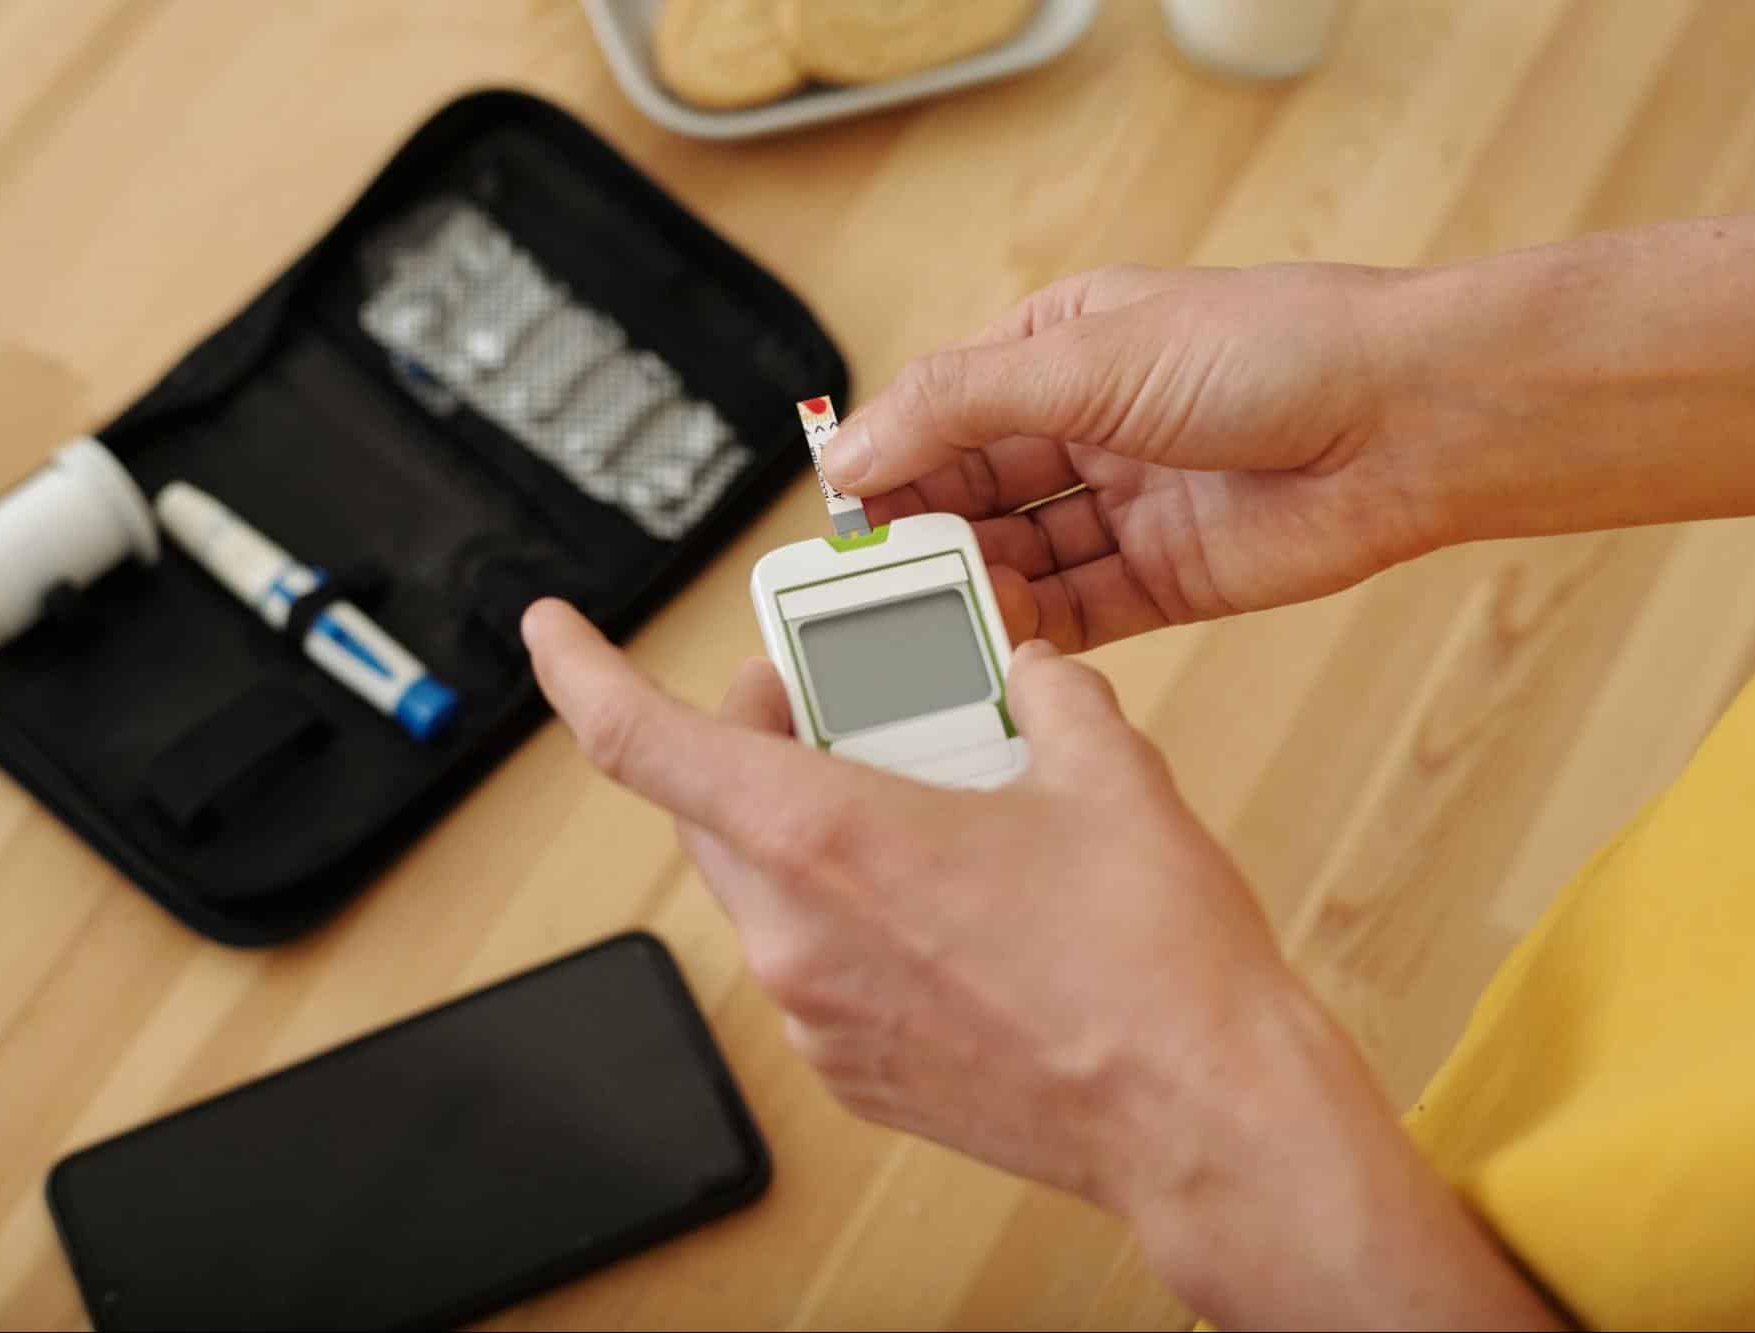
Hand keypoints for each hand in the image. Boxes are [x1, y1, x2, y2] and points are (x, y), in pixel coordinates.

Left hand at [521, 599, 1562, 1328]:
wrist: (1203, 1118)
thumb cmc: (1153, 965)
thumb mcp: (1107, 774)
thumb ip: (1048, 692)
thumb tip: (1033, 669)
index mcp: (830, 842)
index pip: (641, 744)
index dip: (578, 674)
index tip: (552, 633)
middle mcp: (798, 937)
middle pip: (708, 805)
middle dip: (752, 736)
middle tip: (831, 696)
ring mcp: (818, 1017)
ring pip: (762, 884)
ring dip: (807, 822)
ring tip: (916, 792)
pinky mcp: (855, 1073)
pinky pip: (810, 962)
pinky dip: (845, 907)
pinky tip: (941, 893)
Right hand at [819, 263, 1436, 649]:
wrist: (1412, 420)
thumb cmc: (1274, 350)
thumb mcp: (1093, 357)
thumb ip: (963, 405)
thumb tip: (850, 449)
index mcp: (1062, 349)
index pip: (944, 410)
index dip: (889, 462)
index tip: (842, 517)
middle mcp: (1086, 429)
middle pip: (972, 491)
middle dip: (923, 534)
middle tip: (876, 583)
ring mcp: (1126, 507)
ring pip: (1017, 558)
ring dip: (973, 586)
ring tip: (930, 619)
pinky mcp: (1165, 581)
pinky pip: (1074, 613)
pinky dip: (1030, 631)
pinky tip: (994, 642)